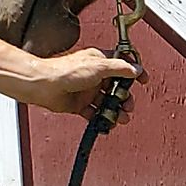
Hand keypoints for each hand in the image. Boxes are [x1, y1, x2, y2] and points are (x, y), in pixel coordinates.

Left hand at [17, 48, 142, 119]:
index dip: (134, 71)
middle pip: (117, 87)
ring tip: (121, 118)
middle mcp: (94, 75)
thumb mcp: (99, 66)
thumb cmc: (64, 71)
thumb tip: (136, 69)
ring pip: (108, 102)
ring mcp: (87, 90)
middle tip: (128, 104)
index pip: (122, 64)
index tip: (143, 80)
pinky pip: (95, 113)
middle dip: (126, 97)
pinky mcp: (79, 104)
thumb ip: (120, 68)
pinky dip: (102, 119)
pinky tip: (107, 123)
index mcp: (99, 61)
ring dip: (117, 110)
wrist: (42, 85)